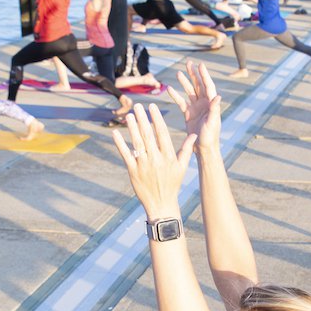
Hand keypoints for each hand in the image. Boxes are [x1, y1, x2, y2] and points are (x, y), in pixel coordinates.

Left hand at [112, 103, 196, 219]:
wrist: (161, 204)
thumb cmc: (172, 184)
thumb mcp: (182, 167)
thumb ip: (187, 150)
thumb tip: (195, 135)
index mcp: (168, 156)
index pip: (162, 133)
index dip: (157, 119)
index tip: (152, 107)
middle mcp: (156, 159)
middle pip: (148, 135)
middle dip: (143, 119)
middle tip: (138, 106)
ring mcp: (144, 165)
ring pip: (137, 143)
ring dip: (132, 128)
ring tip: (129, 115)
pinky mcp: (133, 171)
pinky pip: (126, 154)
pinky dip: (120, 143)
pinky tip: (116, 132)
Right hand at [169, 61, 221, 154]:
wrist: (204, 148)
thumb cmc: (211, 137)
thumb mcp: (213, 123)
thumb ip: (215, 109)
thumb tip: (218, 96)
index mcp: (211, 104)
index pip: (208, 86)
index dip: (204, 75)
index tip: (200, 65)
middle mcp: (204, 104)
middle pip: (198, 85)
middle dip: (194, 74)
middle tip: (188, 63)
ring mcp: (196, 108)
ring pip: (189, 92)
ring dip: (185, 82)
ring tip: (178, 73)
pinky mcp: (189, 114)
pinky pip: (181, 102)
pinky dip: (176, 96)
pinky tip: (169, 89)